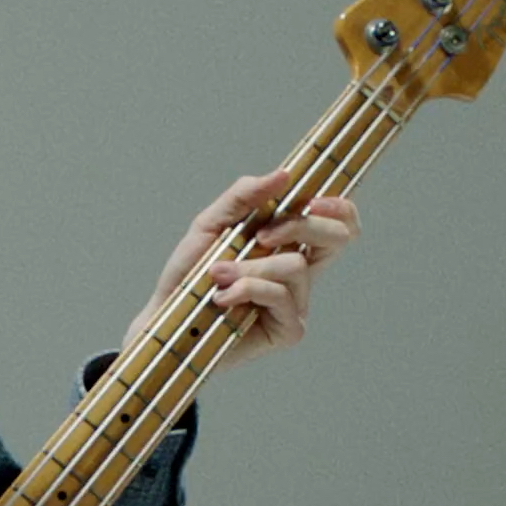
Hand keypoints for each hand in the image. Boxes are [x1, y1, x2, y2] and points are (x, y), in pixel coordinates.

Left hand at [127, 168, 359, 370]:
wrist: (165, 317)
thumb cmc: (188, 275)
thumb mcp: (211, 224)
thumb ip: (243, 196)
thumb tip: (283, 175)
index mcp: (289, 245)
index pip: (339, 223)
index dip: (339, 207)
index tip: (311, 200)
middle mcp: (300, 274)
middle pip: (338, 238)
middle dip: (300, 226)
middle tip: (260, 236)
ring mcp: (297, 303)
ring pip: (296, 266)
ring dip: (250, 267)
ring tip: (218, 276)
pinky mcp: (288, 330)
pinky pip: (280, 295)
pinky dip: (246, 289)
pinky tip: (221, 298)